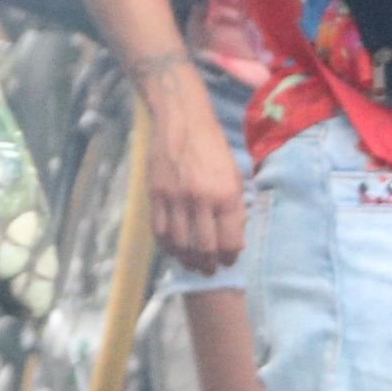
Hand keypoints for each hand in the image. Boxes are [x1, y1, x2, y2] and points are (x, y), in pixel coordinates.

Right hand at [132, 58, 245, 269]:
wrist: (182, 121)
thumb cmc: (214, 148)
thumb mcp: (235, 176)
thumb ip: (236, 208)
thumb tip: (235, 240)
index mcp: (226, 194)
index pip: (229, 240)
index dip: (231, 256)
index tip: (230, 259)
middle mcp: (200, 199)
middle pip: (204, 248)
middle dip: (210, 264)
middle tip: (211, 269)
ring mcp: (175, 197)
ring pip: (180, 243)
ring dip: (188, 260)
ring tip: (193, 264)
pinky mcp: (155, 194)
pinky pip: (159, 230)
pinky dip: (167, 246)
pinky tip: (174, 250)